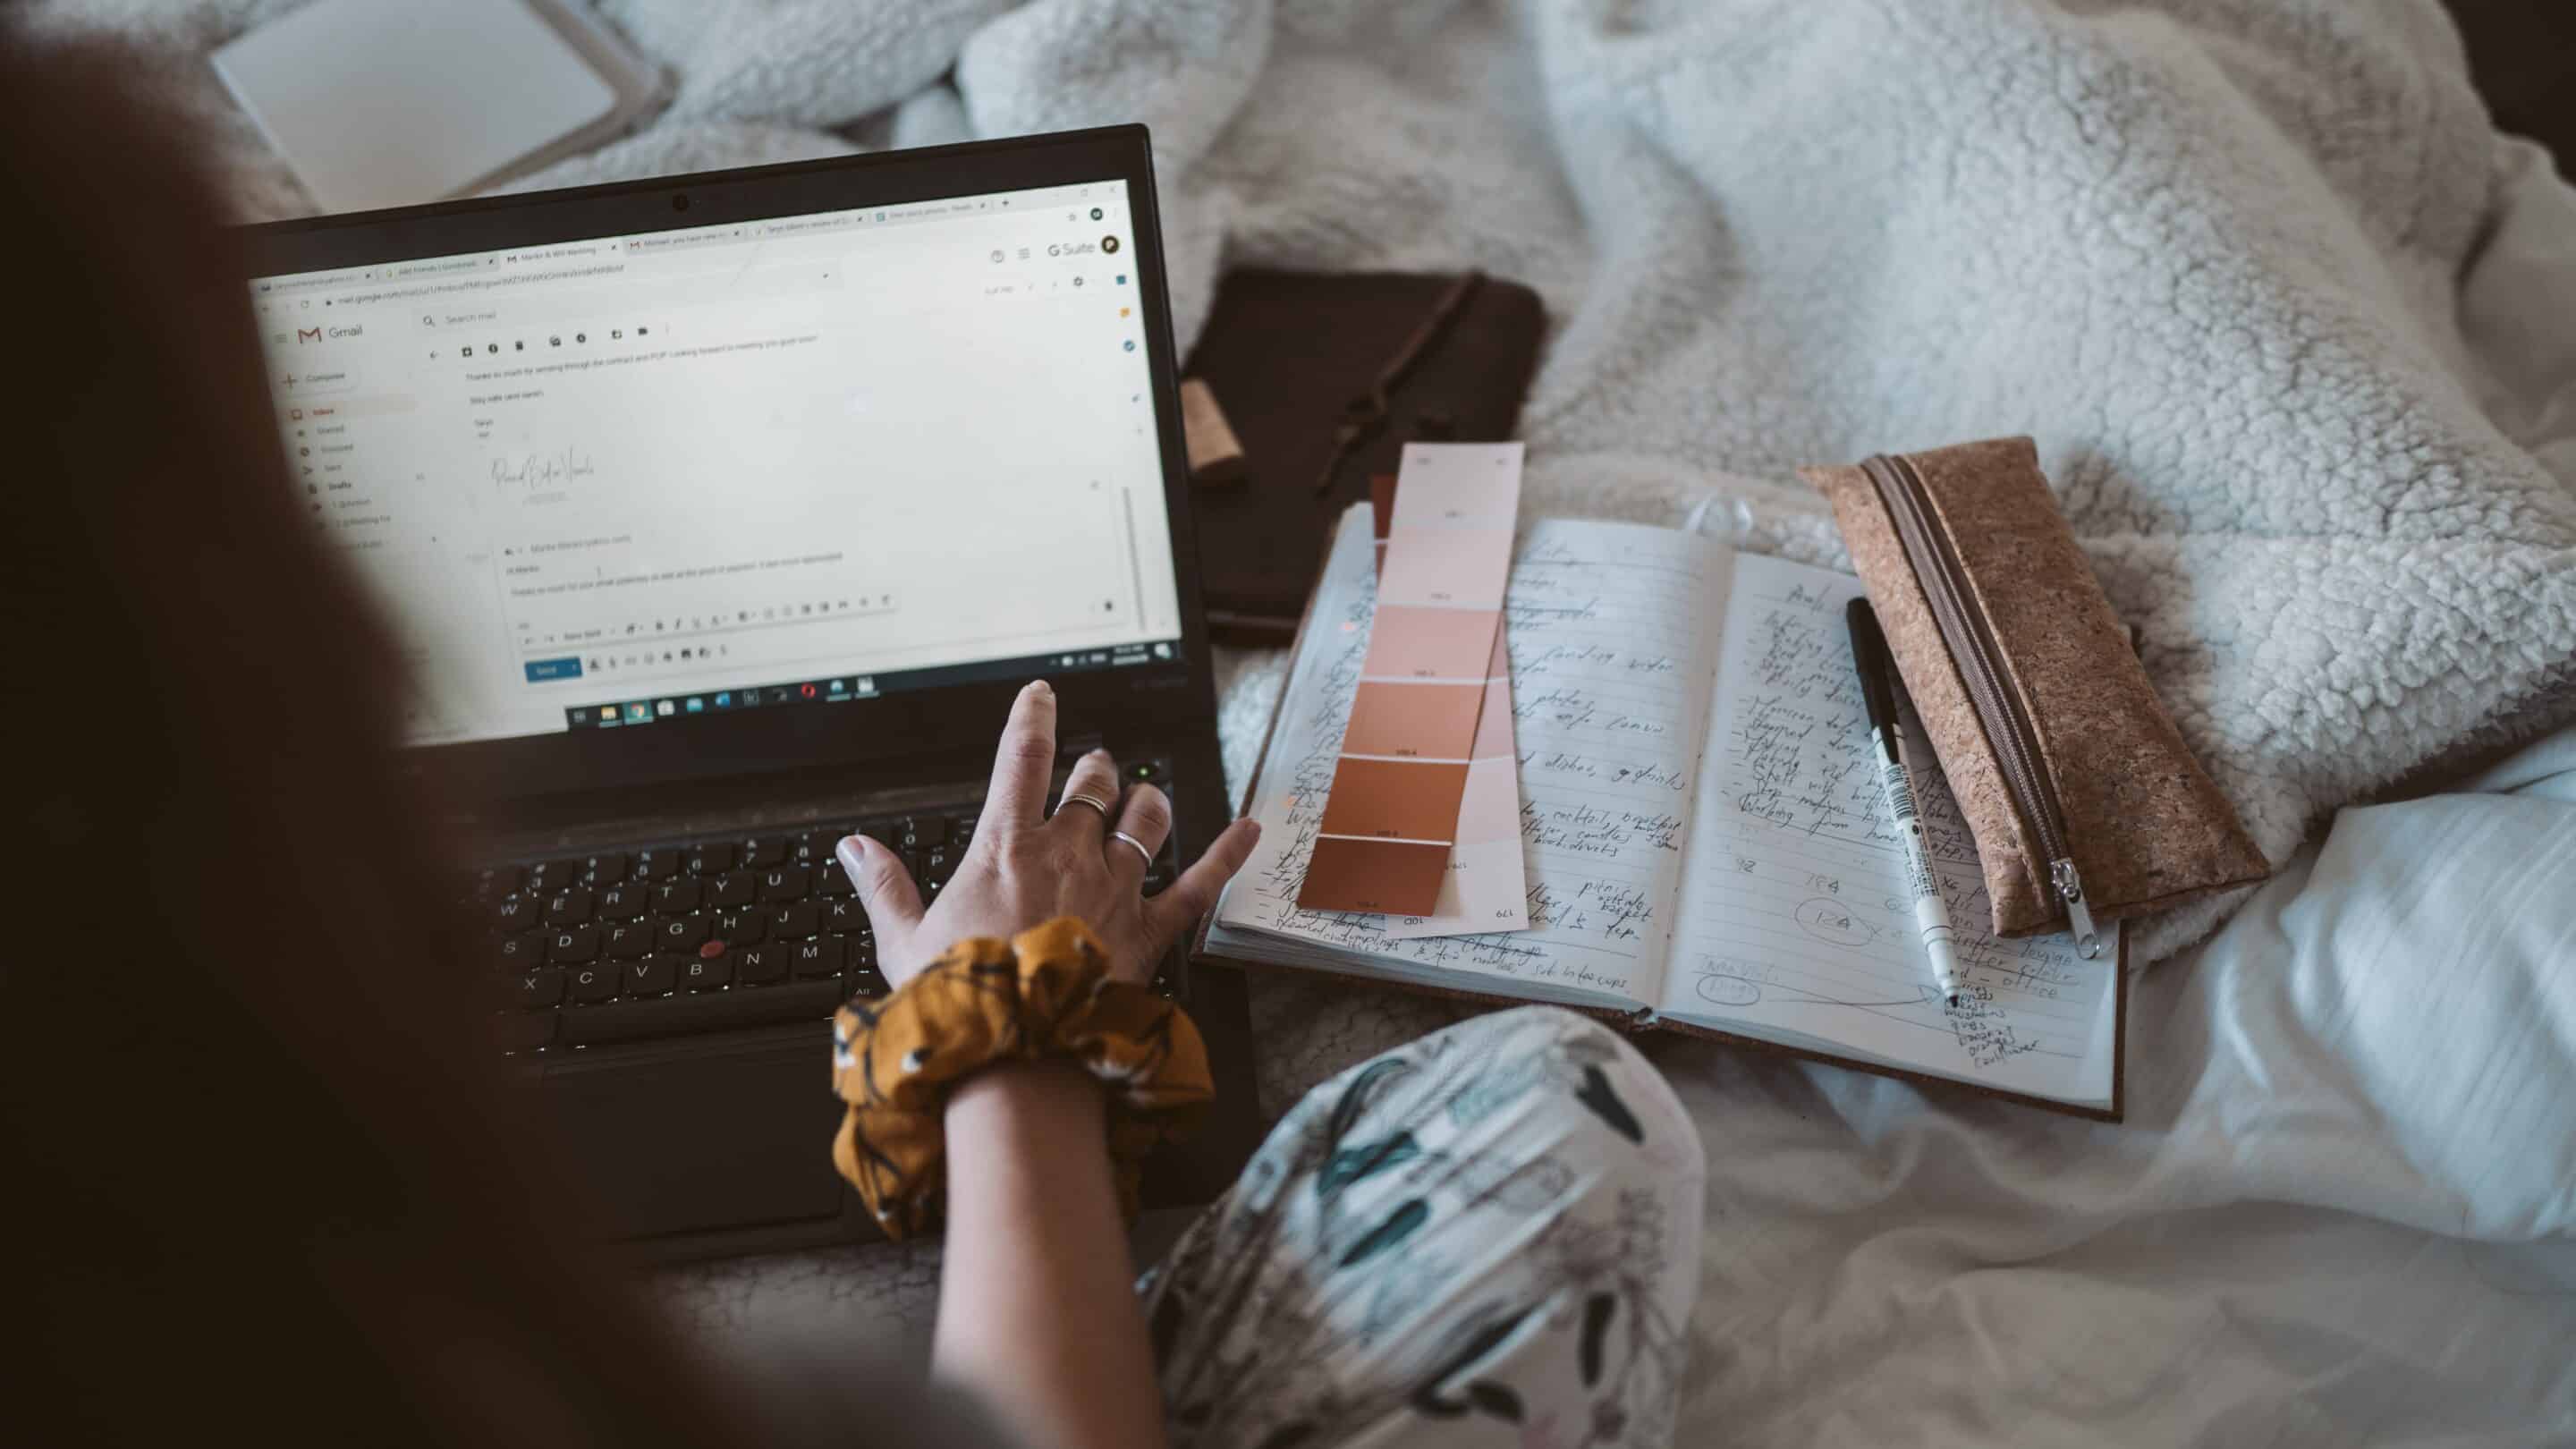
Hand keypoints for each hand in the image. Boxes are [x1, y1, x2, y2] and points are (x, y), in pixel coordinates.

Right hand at [837, 680, 1259, 988]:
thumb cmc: (960, 999)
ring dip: (1145, 802)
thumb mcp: (902, 941)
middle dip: (1094, 769)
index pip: (1024, 758)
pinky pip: (1201, 882)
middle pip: (1093, 783)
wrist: (1016, 1052)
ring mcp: (1115, 887)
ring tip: (1142, 799)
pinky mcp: (1151, 929)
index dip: (1034, 717)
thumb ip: (883, 885)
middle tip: (1092, 771)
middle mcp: (1068, 853)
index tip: (1042, 694)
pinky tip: (1251, 829)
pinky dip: (1229, 852)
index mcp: (1006, 847)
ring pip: (1146, 818)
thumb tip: (854, 848)